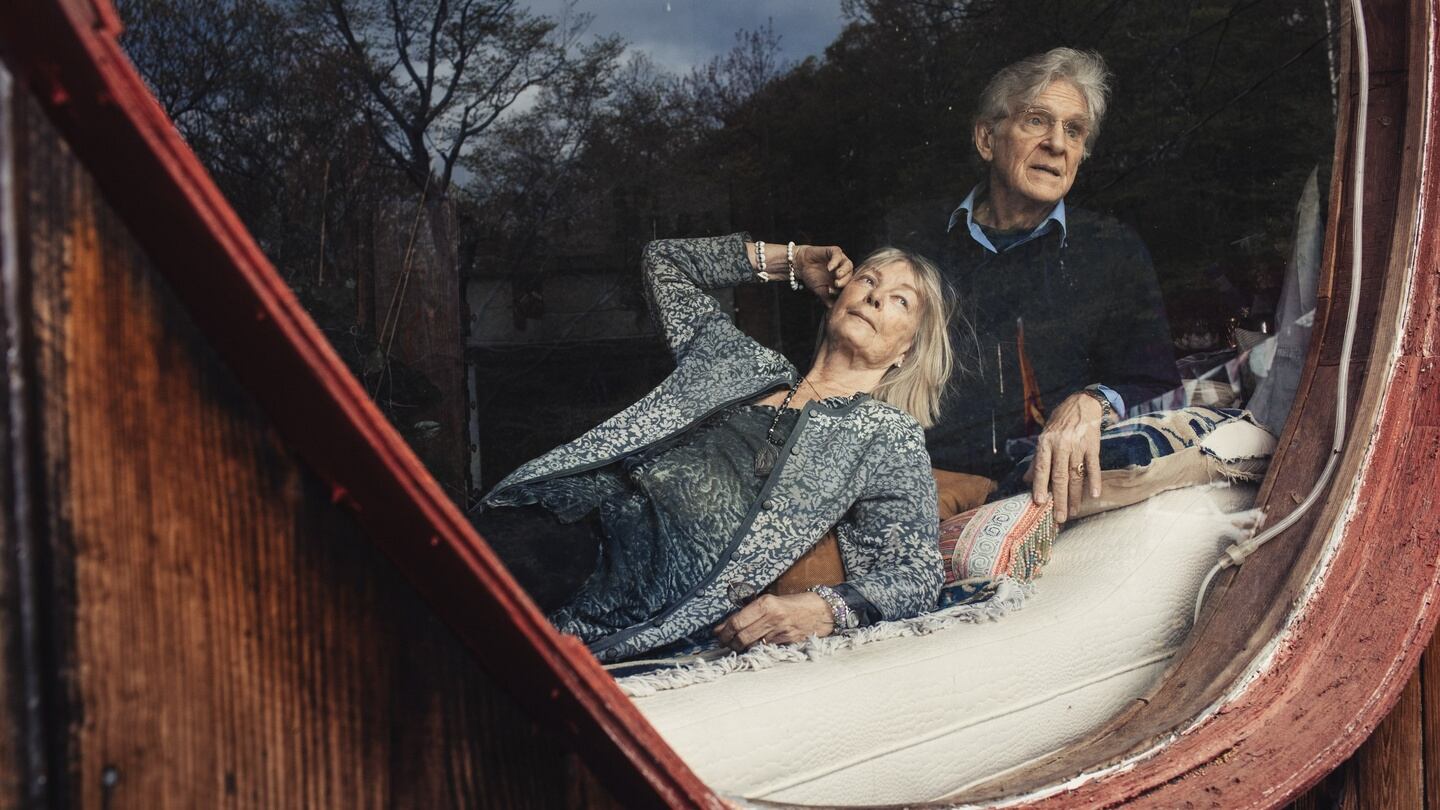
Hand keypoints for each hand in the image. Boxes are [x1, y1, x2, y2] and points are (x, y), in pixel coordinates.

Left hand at [713, 592, 833, 650]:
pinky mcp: (787, 642)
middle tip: (723, 642)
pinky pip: (765, 647)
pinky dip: (756, 648)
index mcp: (765, 603)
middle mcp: (772, 617)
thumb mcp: (771, 601)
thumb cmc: (794, 604)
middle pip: (742, 636)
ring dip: (740, 647)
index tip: (716, 633)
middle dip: (729, 642)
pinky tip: (753, 646)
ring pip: (752, 644)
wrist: (822, 611)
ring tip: (734, 645)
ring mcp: (780, 631)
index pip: (737, 621)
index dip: (724, 630)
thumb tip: (727, 623)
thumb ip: (751, 611)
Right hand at [794, 244, 853, 305]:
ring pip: (848, 264)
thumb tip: (833, 309)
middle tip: (836, 284)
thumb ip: (828, 298)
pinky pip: (838, 255)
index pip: (848, 285)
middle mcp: (844, 269)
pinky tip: (829, 267)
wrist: (802, 265)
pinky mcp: (834, 251)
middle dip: (844, 280)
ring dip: (843, 270)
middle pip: (850, 275)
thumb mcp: (820, 291)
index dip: (843, 289)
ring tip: (837, 275)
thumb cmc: (812, 278)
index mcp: (843, 279)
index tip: (833, 292)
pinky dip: (835, 261)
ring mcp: (840, 260)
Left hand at [1026, 392, 1102, 523]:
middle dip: (1059, 499)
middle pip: (1060, 476)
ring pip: (1076, 475)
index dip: (1041, 486)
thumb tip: (1026, 481)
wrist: (1083, 404)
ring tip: (1073, 512)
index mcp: (1046, 443)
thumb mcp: (1044, 437)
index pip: (1042, 468)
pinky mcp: (1093, 446)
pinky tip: (1094, 495)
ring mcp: (1078, 446)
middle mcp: (1061, 445)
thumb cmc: (1060, 423)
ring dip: (1075, 496)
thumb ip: (1037, 460)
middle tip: (1059, 517)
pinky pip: (1094, 466)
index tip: (1039, 503)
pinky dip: (1094, 481)